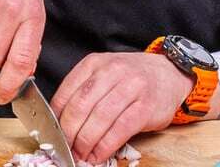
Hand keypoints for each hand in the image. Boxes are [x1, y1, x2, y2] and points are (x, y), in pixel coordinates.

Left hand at [51, 52, 191, 163]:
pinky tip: (98, 155)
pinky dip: (106, 146)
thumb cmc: (130, 78)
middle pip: (81, 106)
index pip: (66, 92)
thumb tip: (60, 121)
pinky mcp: (146, 107)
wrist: (168, 74)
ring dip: (86, 142)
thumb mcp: (103, 74)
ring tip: (80, 155)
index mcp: (93, 63)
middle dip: (69, 132)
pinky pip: (120, 129)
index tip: (52, 133)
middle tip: (65, 147)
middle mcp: (110, 71)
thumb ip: (82, 91)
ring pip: (100, 118)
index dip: (56, 117)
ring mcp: (130, 87)